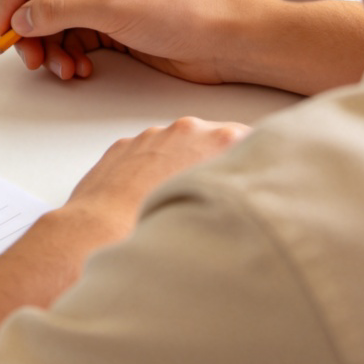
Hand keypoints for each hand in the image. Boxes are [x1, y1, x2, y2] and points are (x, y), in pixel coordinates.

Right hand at [0, 0, 251, 82]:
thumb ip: (59, 11)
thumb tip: (21, 17)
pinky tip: (80, 68)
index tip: (7, 23)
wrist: (233, 40)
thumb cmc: (189, 8)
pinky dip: (69, 54)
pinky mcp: (113, 19)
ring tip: (62, 68)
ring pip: (54, 17)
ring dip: (50, 45)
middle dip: (30, 25)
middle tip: (30, 56)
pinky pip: (73, 35)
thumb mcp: (114, 7)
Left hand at [59, 116, 250, 240]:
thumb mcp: (227, 220)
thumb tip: (254, 218)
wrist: (102, 234)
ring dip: (185, 168)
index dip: (260, 166)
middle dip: (222, 166)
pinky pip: (149, 156)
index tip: (261, 184)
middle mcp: (186, 130)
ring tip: (182, 205)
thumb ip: (244, 203)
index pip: (255, 141)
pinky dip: (153, 172)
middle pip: (217, 142)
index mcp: (221, 141)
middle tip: (222, 201)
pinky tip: (152, 201)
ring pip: (180, 148)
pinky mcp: (125, 147)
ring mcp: (152, 136)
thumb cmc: (159, 231)